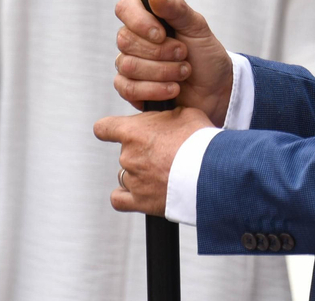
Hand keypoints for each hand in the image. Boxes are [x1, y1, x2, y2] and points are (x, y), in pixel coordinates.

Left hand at [93, 106, 213, 215]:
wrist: (209, 171)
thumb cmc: (199, 141)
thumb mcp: (185, 113)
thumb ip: (167, 116)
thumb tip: (165, 118)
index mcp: (133, 132)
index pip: (104, 128)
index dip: (109, 129)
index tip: (116, 131)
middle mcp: (128, 156)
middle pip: (125, 152)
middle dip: (142, 152)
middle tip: (165, 152)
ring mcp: (132, 180)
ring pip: (127, 175)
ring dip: (141, 174)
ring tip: (164, 173)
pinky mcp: (140, 201)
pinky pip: (120, 200)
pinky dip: (127, 197)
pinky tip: (141, 193)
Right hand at [114, 0, 233, 126]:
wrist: (216, 88)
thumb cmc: (205, 54)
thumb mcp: (197, 27)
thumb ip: (176, 9)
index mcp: (147, 17)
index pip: (125, 8)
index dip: (139, 21)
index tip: (161, 33)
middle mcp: (134, 39)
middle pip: (125, 40)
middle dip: (160, 51)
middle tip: (183, 53)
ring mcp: (129, 64)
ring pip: (128, 65)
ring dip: (163, 71)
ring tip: (184, 71)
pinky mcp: (130, 89)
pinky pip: (127, 89)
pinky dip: (155, 89)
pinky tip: (173, 89)